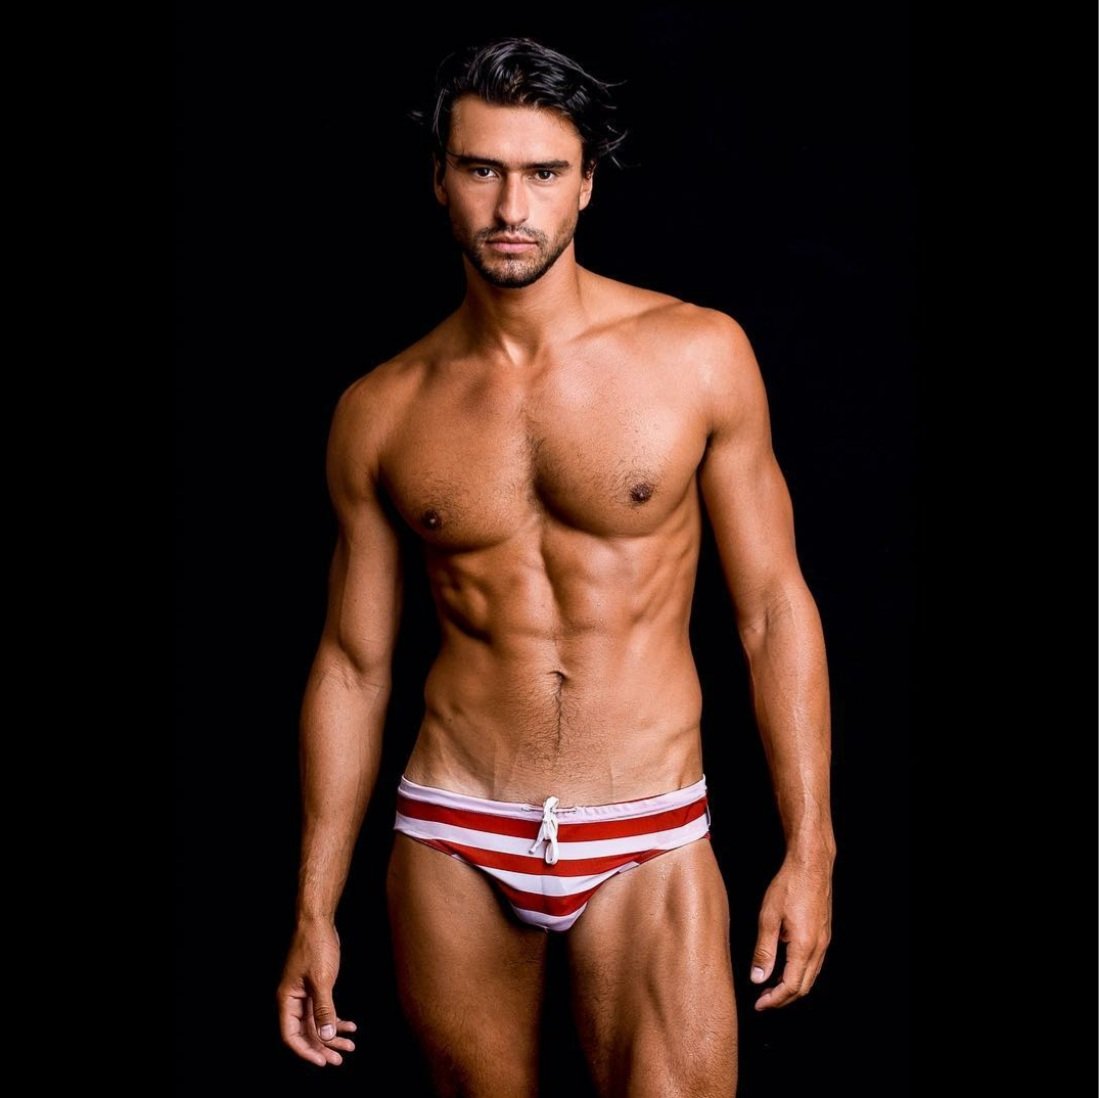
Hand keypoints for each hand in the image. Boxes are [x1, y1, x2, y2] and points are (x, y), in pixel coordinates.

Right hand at [277, 920, 357, 1065]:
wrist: (318, 921)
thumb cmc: (316, 946)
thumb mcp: (322, 980)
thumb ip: (324, 1009)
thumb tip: (325, 1036)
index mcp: (287, 1000)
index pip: (291, 1036)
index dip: (305, 1051)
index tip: (323, 1061)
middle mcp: (293, 1000)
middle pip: (305, 1033)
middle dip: (322, 1047)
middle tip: (339, 1059)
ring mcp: (304, 994)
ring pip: (316, 1023)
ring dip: (332, 1035)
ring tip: (350, 1045)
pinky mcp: (315, 987)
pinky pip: (324, 1010)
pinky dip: (336, 1019)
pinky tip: (350, 1026)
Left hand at [750, 852, 832, 1009]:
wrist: (811, 865)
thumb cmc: (789, 885)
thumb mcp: (768, 917)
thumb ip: (764, 950)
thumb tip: (758, 978)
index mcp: (804, 946)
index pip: (791, 986)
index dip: (774, 1000)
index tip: (759, 1004)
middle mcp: (819, 947)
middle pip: (804, 986)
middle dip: (783, 998)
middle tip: (763, 1000)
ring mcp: (824, 941)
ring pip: (810, 976)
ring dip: (792, 986)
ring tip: (770, 987)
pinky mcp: (824, 933)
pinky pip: (813, 963)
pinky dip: (799, 973)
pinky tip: (784, 966)